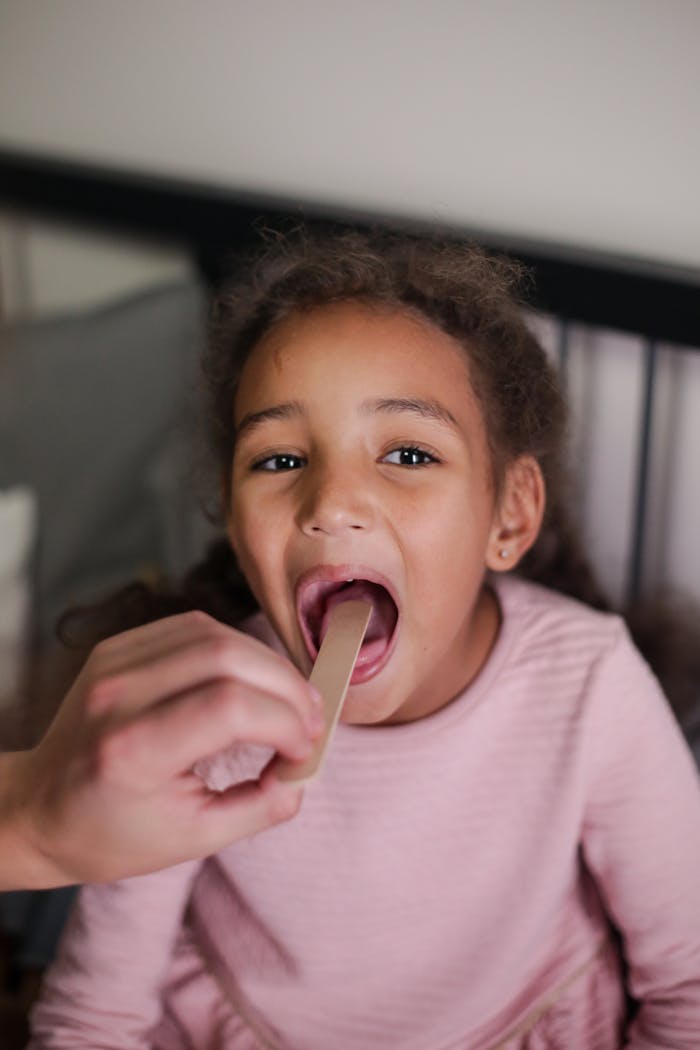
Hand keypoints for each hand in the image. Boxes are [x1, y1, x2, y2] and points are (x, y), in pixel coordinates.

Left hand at [0, 611, 322, 888]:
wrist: (38, 810)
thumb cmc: (111, 834)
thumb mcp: (191, 841)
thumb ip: (260, 807)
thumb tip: (306, 772)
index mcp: (130, 750)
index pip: (229, 707)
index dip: (285, 721)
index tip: (303, 750)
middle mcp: (117, 695)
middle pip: (229, 657)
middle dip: (287, 686)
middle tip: (311, 721)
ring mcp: (113, 663)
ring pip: (216, 633)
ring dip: (267, 664)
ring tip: (290, 700)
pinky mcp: (117, 647)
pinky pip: (195, 628)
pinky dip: (237, 649)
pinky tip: (254, 680)